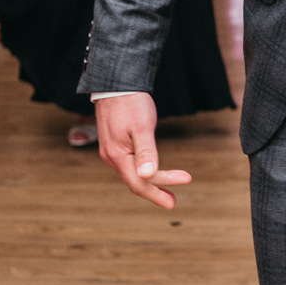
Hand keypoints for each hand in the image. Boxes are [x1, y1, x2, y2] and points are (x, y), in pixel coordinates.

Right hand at [95, 92, 191, 209]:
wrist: (117, 84)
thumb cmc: (131, 103)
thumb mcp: (142, 127)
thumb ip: (146, 152)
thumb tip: (148, 176)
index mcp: (117, 155)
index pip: (139, 183)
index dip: (157, 193)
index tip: (174, 200)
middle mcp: (111, 157)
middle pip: (135, 182)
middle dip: (155, 191)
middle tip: (173, 200)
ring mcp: (111, 151)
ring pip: (131, 174)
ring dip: (150, 183)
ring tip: (167, 190)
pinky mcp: (115, 144)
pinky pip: (129, 165)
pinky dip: (142, 173)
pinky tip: (151, 173)